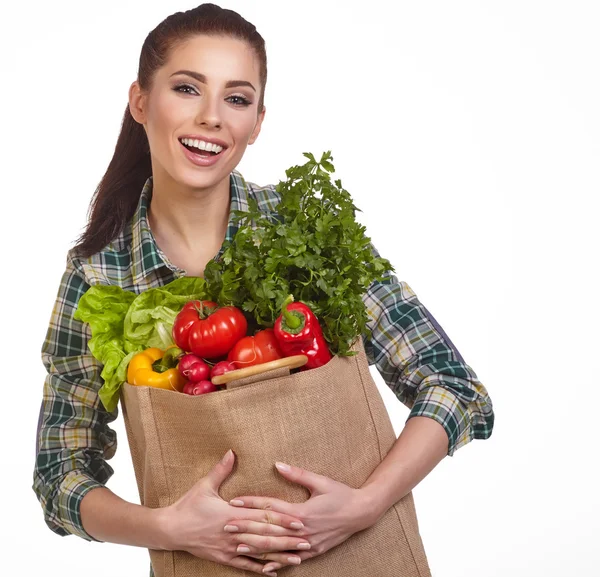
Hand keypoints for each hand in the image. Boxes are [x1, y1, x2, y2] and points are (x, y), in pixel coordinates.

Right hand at [156, 451, 309, 576]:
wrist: (170, 530)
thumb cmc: (187, 505)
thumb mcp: (204, 485)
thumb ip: (221, 470)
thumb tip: (231, 451)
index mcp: (232, 514)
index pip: (263, 517)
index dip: (282, 519)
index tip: (299, 520)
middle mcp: (234, 533)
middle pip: (266, 537)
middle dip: (287, 539)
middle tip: (308, 541)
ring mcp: (229, 548)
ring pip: (259, 554)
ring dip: (279, 556)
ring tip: (298, 558)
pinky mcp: (223, 558)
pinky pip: (244, 565)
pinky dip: (259, 569)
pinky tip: (274, 572)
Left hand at [229, 461, 376, 573]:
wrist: (362, 513)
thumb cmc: (341, 493)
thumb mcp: (320, 481)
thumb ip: (297, 474)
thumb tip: (277, 465)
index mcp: (303, 511)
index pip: (271, 507)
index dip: (251, 504)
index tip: (234, 502)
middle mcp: (303, 530)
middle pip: (269, 529)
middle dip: (247, 527)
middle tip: (227, 526)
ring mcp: (308, 544)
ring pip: (278, 547)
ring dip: (257, 547)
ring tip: (238, 547)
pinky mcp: (314, 551)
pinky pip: (292, 559)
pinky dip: (277, 563)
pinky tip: (264, 566)